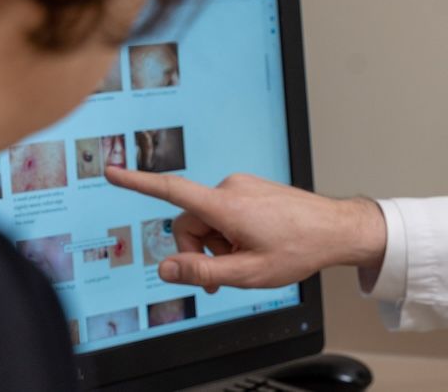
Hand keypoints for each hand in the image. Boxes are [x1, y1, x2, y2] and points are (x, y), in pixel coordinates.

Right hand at [105, 167, 386, 292]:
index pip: (171, 191)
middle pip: (189, 221)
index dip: (137, 183)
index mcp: (226, 204)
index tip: (111, 172)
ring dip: (218, 244)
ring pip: (208, 221)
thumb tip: (166, 268)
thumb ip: (202, 272)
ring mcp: (242, 186)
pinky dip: (230, 233)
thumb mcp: (248, 273)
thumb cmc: (298, 249)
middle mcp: (231, 187)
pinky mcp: (250, 189)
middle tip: (225, 275)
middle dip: (199, 250)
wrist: (335, 229)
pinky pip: (225, 214)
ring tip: (248, 259)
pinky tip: (254, 246)